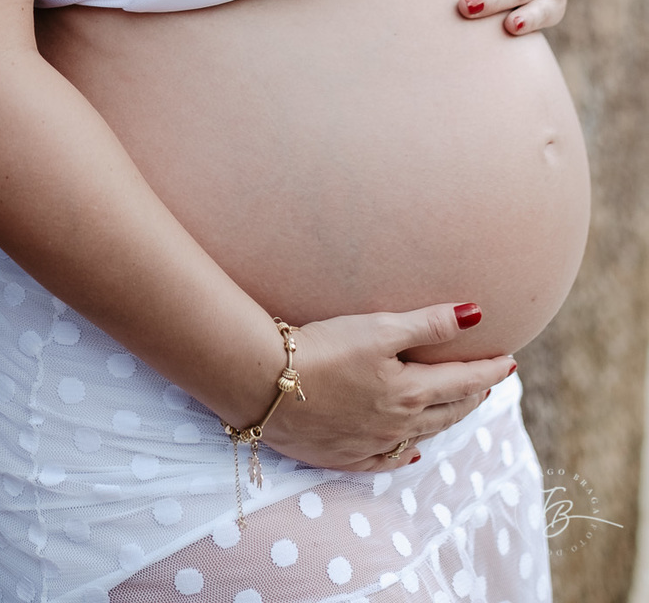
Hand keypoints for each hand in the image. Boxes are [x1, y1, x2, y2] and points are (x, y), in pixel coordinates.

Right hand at [258, 303, 514, 471]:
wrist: (265, 383)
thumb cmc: (323, 348)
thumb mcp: (379, 328)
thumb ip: (429, 323)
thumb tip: (476, 314)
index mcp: (411, 392)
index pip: (464, 381)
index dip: (489, 369)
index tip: (509, 360)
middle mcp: (399, 424)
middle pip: (448, 410)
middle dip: (473, 394)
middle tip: (488, 381)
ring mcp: (371, 444)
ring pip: (422, 434)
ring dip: (446, 419)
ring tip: (459, 407)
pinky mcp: (343, 455)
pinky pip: (387, 461)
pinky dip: (406, 454)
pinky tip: (413, 450)